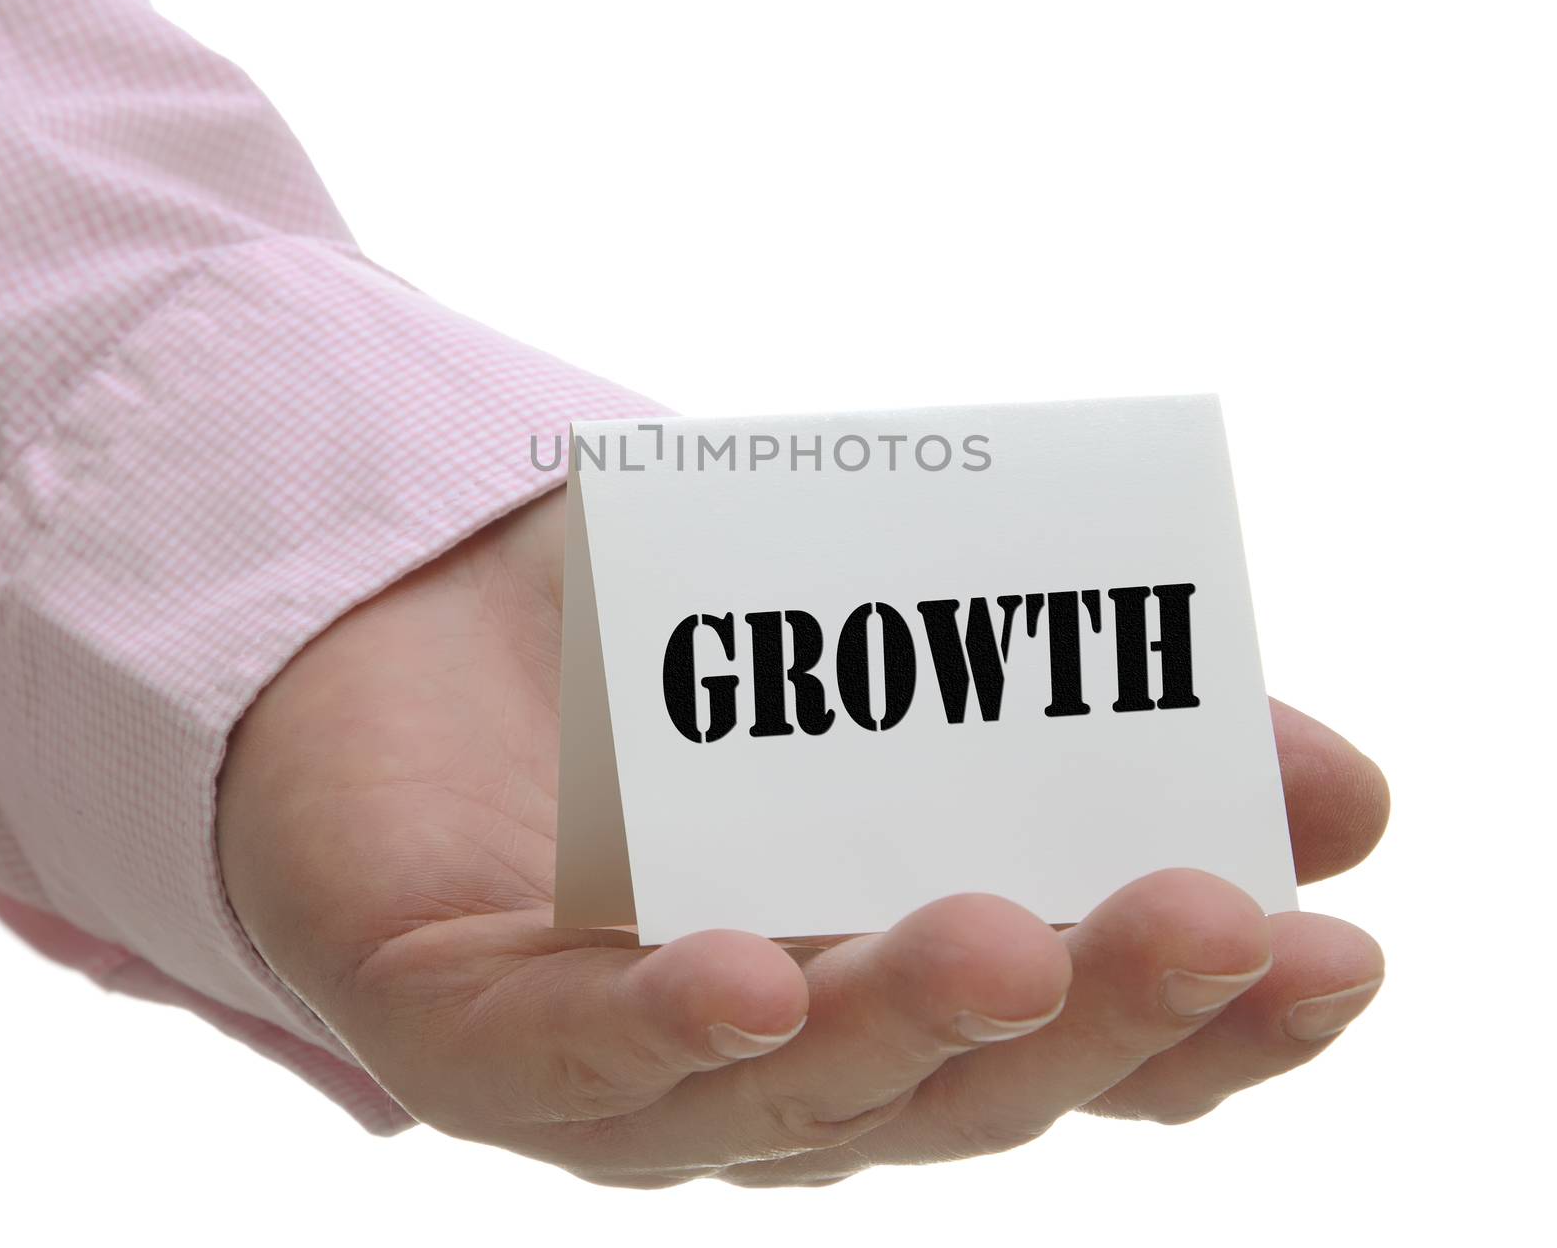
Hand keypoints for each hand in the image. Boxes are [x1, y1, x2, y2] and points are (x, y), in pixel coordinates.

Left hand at [218, 487, 1387, 1187]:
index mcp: (889, 983)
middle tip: (1223, 919)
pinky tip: (748, 976)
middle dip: (1104, 1016)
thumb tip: (1333, 782)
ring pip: (792, 1094)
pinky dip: (668, 1031)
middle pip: (962, 1084)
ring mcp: (631, 1072)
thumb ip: (1060, 708)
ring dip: (910, 1027)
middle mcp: (783, 1058)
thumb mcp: (870, 642)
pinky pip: (574, 1061)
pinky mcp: (470, 1036)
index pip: (1077, 1046)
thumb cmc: (648, 652)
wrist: (389, 630)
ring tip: (1009, 944)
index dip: (1213, 1024)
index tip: (1333, 939)